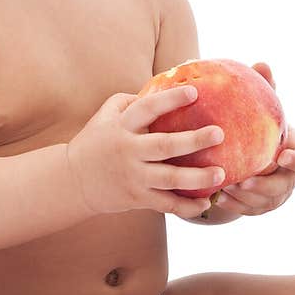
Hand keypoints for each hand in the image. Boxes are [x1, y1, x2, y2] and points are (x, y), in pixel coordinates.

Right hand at [66, 86, 224, 219]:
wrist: (73, 181)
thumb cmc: (96, 142)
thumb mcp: (105, 115)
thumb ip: (131, 101)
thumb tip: (164, 87)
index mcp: (122, 127)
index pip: (147, 109)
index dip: (170, 100)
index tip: (194, 92)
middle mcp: (129, 151)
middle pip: (164, 146)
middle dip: (193, 140)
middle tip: (219, 133)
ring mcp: (134, 177)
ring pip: (169, 179)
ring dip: (197, 178)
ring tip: (221, 174)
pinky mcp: (137, 198)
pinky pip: (165, 204)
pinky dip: (186, 207)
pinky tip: (206, 203)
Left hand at [213, 61, 294, 218]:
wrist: (249, 150)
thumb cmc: (259, 123)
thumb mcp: (262, 107)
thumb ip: (264, 87)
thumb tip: (261, 63)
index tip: (282, 156)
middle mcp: (290, 175)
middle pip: (285, 185)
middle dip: (266, 185)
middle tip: (246, 180)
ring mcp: (277, 194)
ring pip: (267, 202)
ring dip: (247, 198)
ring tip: (227, 188)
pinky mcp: (260, 206)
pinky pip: (250, 210)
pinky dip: (236, 206)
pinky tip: (217, 199)